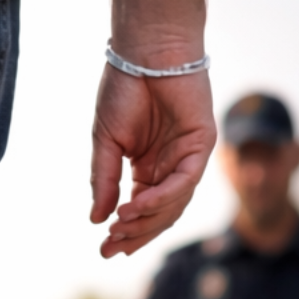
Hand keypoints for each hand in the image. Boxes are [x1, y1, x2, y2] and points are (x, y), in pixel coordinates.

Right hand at [91, 65, 215, 257]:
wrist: (145, 50)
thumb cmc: (125, 89)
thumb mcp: (106, 143)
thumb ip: (104, 182)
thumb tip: (97, 220)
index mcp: (149, 169)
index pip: (142, 212)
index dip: (125, 233)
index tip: (103, 248)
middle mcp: (171, 167)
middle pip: (159, 216)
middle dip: (135, 234)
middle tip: (110, 247)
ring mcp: (189, 157)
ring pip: (173, 205)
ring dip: (146, 220)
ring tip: (119, 226)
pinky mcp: (202, 144)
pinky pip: (185, 182)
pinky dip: (161, 198)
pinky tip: (137, 206)